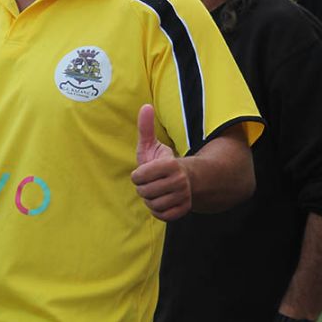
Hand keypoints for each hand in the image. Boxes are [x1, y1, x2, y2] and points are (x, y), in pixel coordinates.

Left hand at [130, 104, 191, 221]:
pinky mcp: (183, 209)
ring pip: (152, 205)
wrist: (184, 178)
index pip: (140, 176)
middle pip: (145, 192)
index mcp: (170, 164)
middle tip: (149, 183)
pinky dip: (157, 210)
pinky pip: (161, 215)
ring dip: (149, 200)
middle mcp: (180, 181)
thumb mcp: (151, 144)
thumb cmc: (161, 161)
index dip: (137, 176)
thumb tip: (145, 106)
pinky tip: (160, 201)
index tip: (143, 172)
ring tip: (155, 191)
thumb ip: (145, 127)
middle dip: (143, 188)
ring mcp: (183, 196)